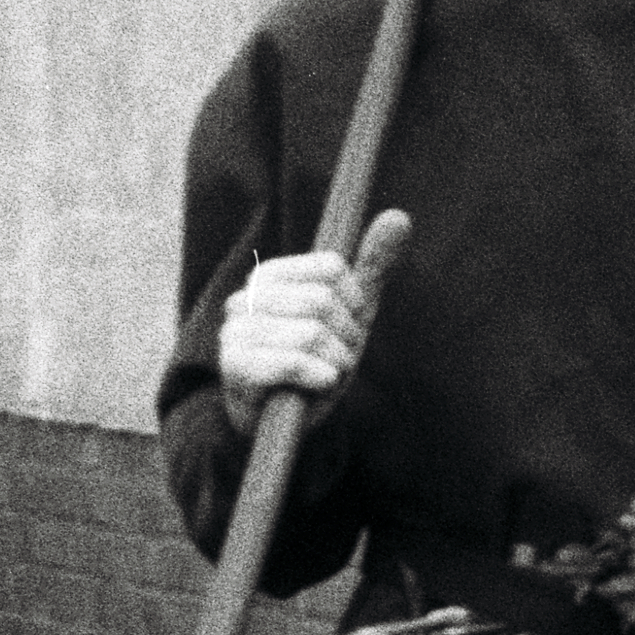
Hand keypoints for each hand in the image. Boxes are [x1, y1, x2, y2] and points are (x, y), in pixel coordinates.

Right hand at [217, 210, 411, 434]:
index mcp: (270, 275)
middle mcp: (246, 298)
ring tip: (327, 373)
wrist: (286, 419)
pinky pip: (293, 362)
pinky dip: (320, 377)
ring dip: (336, 361)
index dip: (354, 301)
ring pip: (312, 333)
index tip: (349, 322)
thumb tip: (399, 216)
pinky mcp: (235, 366)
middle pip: (323, 300)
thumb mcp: (351, 311)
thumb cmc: (318, 357)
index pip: (332, 267)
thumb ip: (371, 264)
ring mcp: (235, 331)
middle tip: (338, 355)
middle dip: (347, 336)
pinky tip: (318, 385)